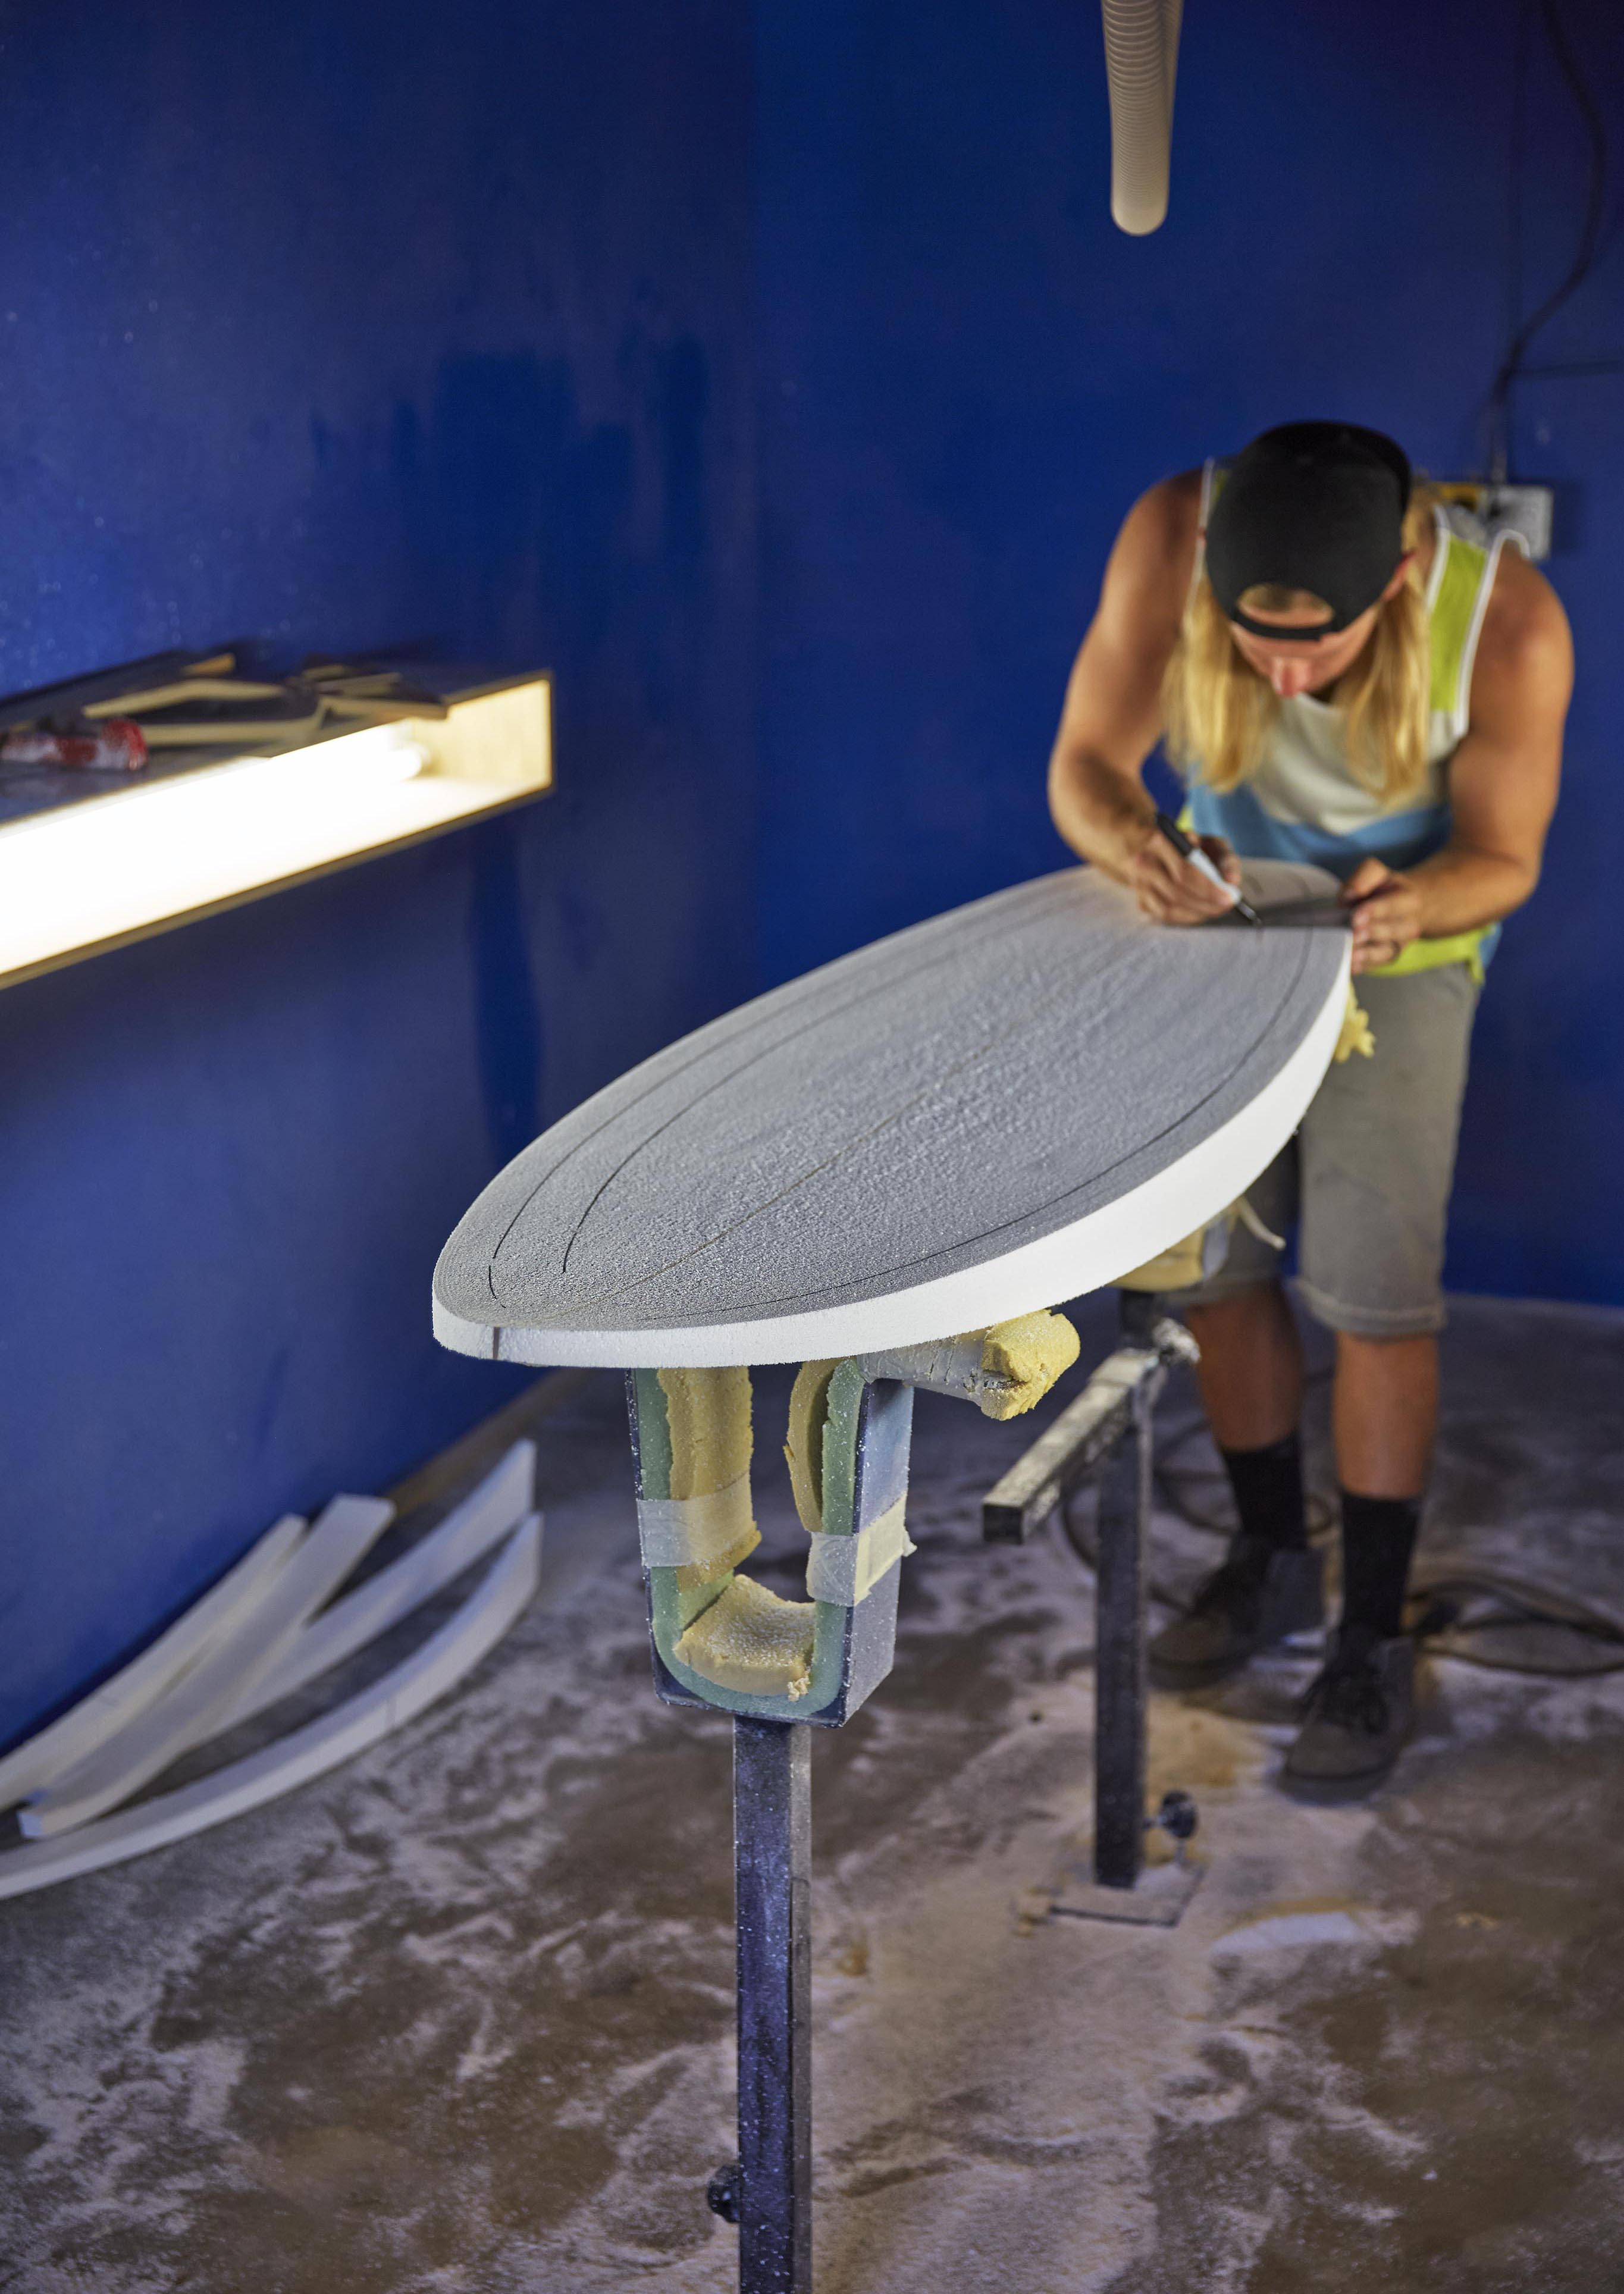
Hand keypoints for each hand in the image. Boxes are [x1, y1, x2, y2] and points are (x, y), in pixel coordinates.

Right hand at [1125, 829, 1240, 925]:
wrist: (1146, 846)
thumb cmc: (1185, 844)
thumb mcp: (1208, 841)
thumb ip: (1225, 858)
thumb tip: (1232, 881)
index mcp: (1158, 842)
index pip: (1184, 872)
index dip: (1208, 888)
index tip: (1229, 896)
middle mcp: (1143, 864)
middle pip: (1176, 893)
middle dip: (1206, 903)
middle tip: (1226, 905)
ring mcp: (1138, 884)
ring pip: (1169, 908)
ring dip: (1197, 913)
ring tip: (1216, 909)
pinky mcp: (1140, 901)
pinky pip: (1164, 916)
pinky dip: (1186, 917)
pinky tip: (1200, 911)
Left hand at [1342, 858, 1423, 973]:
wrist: (1400, 905)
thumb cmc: (1381, 888)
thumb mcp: (1375, 873)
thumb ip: (1363, 877)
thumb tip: (1348, 895)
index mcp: (1408, 898)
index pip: (1393, 904)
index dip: (1375, 910)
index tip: (1356, 916)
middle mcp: (1409, 923)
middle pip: (1392, 930)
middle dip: (1372, 933)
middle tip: (1353, 934)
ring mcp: (1401, 943)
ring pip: (1388, 950)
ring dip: (1369, 954)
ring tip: (1351, 954)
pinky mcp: (1390, 956)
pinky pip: (1379, 964)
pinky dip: (1365, 966)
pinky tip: (1352, 966)